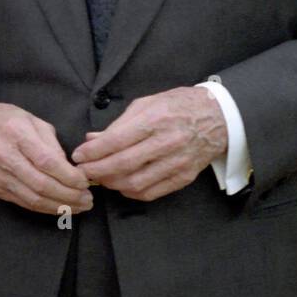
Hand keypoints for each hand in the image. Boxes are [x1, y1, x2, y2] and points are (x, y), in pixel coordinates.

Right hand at [0, 100, 92, 216]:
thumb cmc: (3, 120)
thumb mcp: (30, 120)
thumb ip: (51, 143)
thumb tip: (69, 167)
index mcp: (16, 134)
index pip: (46, 161)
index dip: (68, 176)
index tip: (85, 181)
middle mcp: (4, 157)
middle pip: (41, 185)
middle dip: (69, 196)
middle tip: (88, 199)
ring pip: (32, 199)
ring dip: (59, 206)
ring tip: (79, 207)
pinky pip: (23, 202)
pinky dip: (44, 208)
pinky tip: (59, 207)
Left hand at [70, 87, 227, 201]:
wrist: (218, 118)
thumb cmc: (178, 106)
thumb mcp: (146, 104)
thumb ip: (118, 124)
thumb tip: (92, 140)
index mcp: (155, 119)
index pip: (116, 141)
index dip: (92, 152)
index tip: (78, 156)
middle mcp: (167, 142)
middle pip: (123, 164)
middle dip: (96, 171)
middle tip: (83, 171)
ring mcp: (177, 162)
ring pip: (135, 182)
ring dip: (111, 183)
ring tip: (100, 178)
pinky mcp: (184, 177)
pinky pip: (151, 192)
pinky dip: (131, 192)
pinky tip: (121, 185)